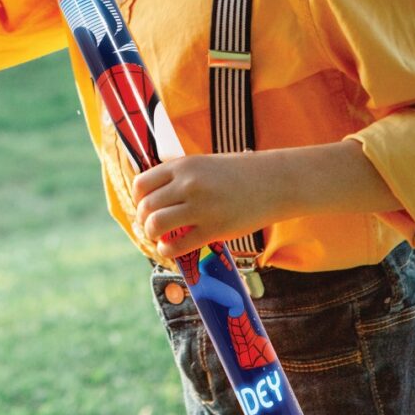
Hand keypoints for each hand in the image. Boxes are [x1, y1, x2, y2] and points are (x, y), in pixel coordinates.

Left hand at [132, 151, 281, 259]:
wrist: (275, 182)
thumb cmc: (239, 173)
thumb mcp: (203, 164)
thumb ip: (179, 176)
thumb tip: (154, 193)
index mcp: (182, 166)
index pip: (142, 184)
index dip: (138, 199)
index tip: (143, 207)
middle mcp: (187, 184)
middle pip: (146, 206)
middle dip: (143, 220)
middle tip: (149, 226)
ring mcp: (200, 207)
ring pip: (156, 224)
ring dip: (152, 234)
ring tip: (158, 238)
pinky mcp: (215, 229)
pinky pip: (179, 244)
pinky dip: (168, 250)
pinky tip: (170, 250)